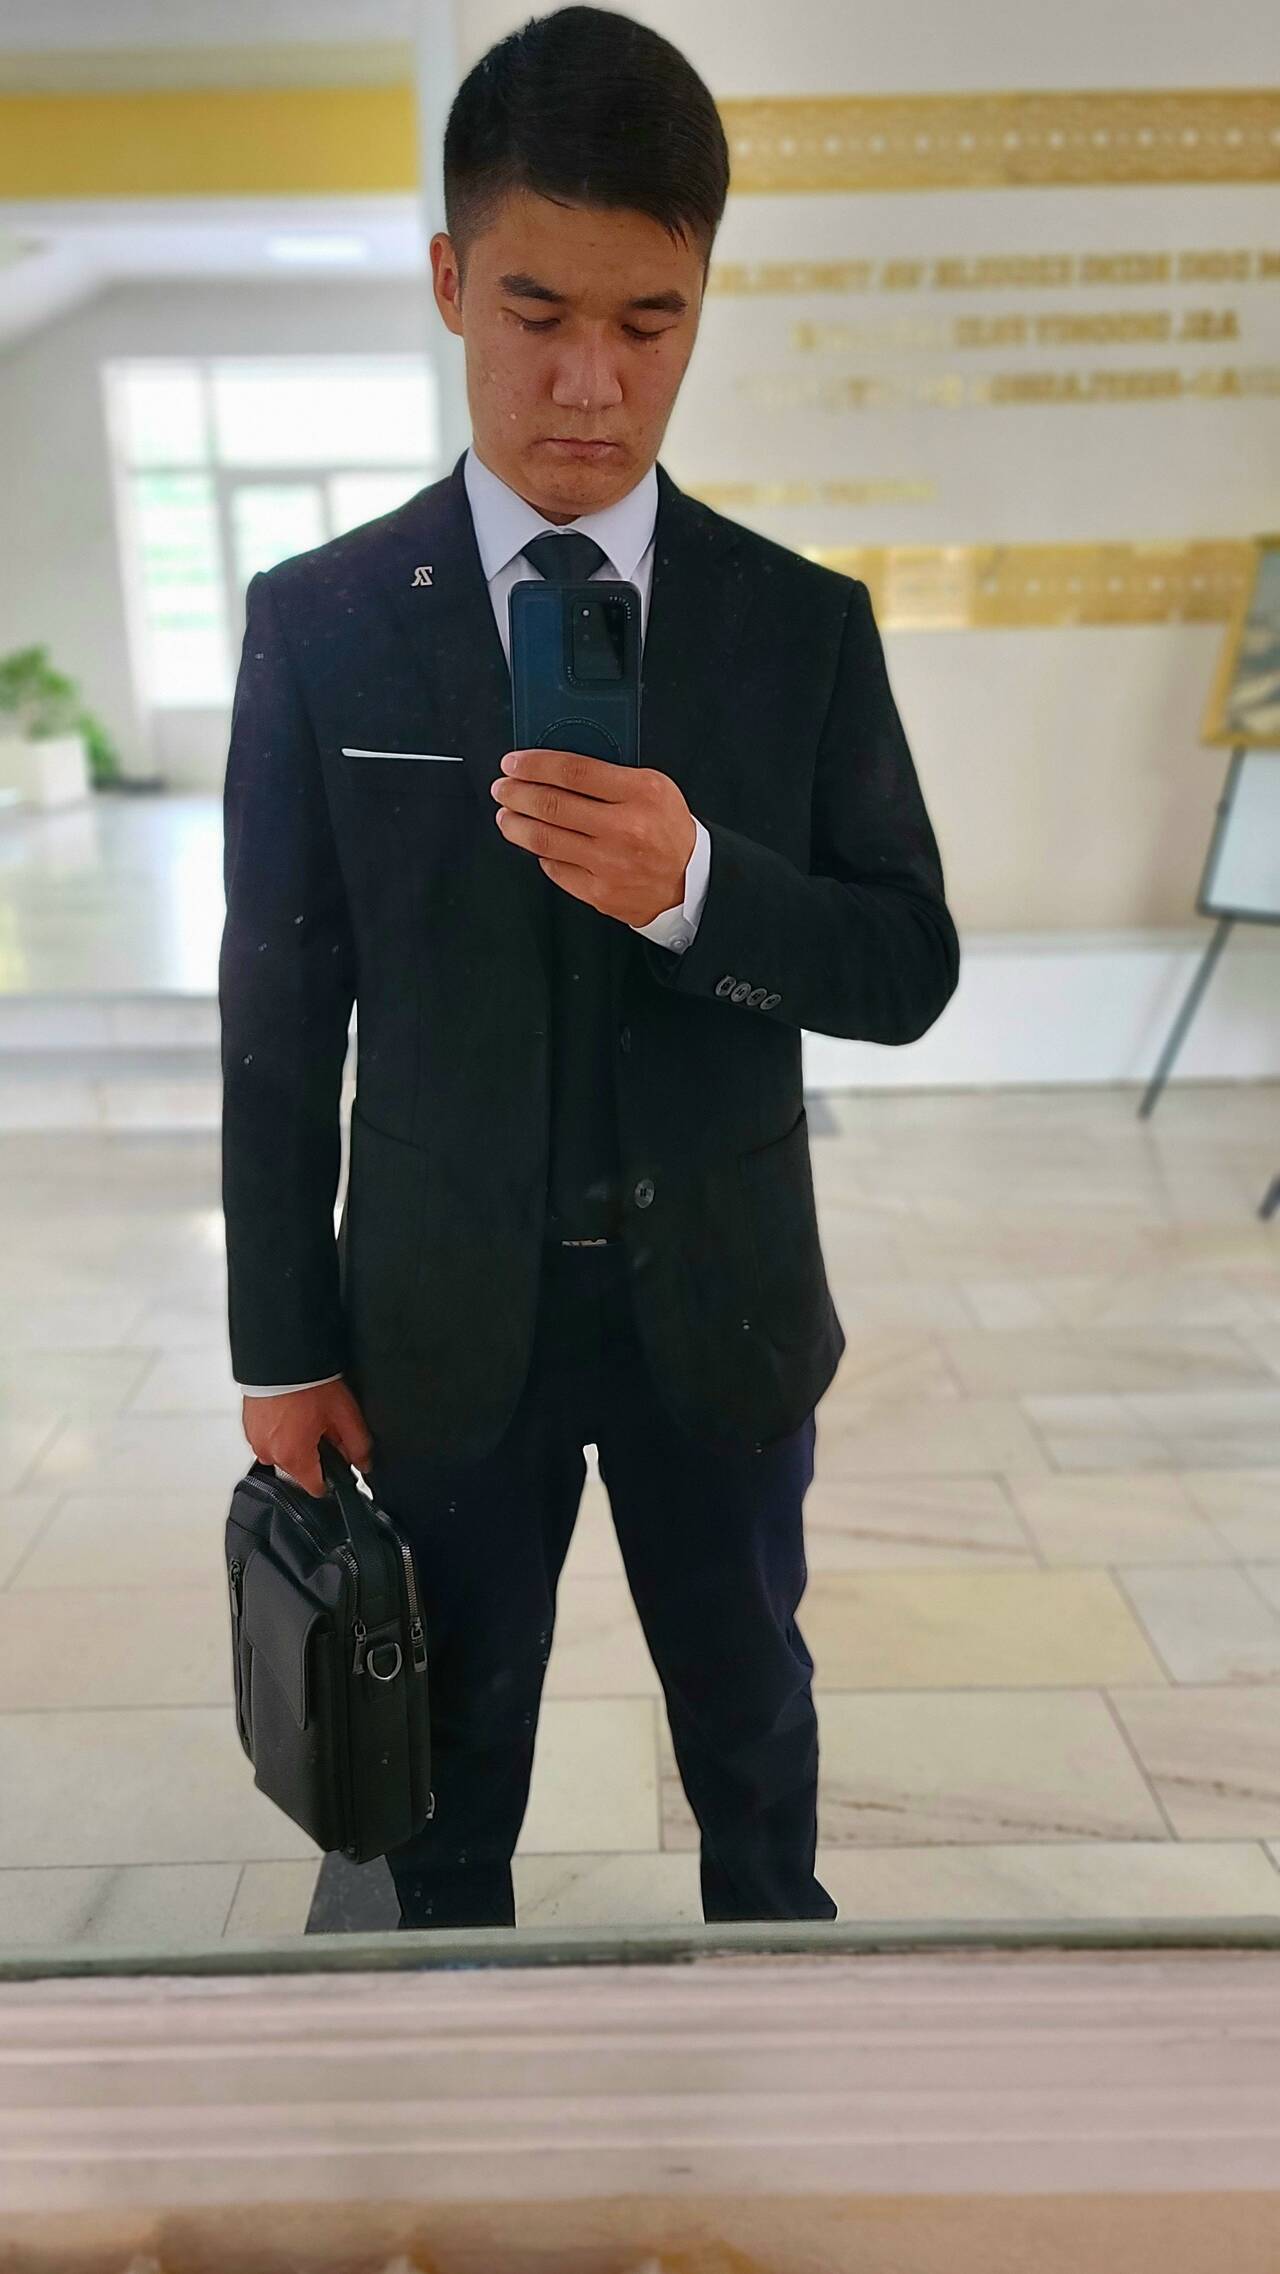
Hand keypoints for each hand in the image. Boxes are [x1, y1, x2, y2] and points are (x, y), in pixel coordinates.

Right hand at [240, 1377, 373, 1497]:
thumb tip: (364, 1463)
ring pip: (283, 1453)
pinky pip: (269, 1438)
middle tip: (324, 1426)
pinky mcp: (248, 1426)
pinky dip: (281, 1430)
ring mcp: (255, 1440)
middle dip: (314, 1453)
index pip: (315, 1488)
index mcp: (293, 1457)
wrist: (281, 1356)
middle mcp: (270, 1453)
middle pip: (299, 1469)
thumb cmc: (308, 1382)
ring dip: (295, 1441)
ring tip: (306, 1415)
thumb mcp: (344, 1414)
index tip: (338, 1463)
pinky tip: (292, 1411)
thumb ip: (357, 1445)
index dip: (332, 1478)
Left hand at [491, 749, 696, 927]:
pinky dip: (540, 852)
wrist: (690, 883)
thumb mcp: (653, 788)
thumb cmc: (668, 831)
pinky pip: (554, 868)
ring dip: (515, 823)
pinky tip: (536, 843)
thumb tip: (556, 767)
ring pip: (544, 839)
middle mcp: (623, 828)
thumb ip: (610, 775)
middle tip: (502, 788)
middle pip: (551, 804)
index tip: (514, 763)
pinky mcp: (598, 891)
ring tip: (506, 814)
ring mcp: (609, 863)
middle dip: (516, 793)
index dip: (535, 765)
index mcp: (641, 793)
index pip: (573, 772)